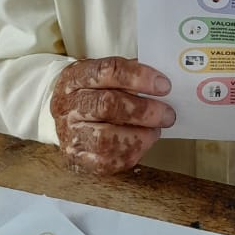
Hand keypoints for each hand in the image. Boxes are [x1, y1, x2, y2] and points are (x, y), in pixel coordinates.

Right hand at [50, 57, 175, 175]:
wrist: (66, 116)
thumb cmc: (94, 92)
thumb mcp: (105, 75)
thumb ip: (131, 75)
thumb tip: (162, 83)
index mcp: (75, 77)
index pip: (107, 71)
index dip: (138, 77)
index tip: (164, 85)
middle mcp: (68, 105)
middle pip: (106, 105)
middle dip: (143, 111)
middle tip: (167, 114)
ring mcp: (69, 134)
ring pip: (105, 139)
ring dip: (139, 136)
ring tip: (155, 130)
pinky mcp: (76, 159)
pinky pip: (105, 162)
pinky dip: (131, 153)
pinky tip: (142, 144)